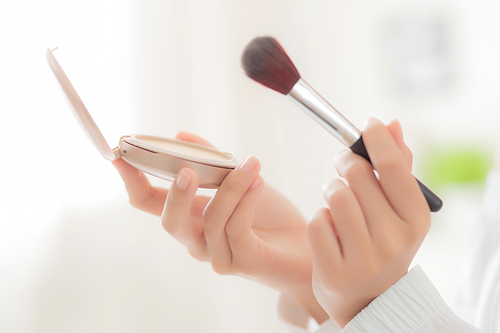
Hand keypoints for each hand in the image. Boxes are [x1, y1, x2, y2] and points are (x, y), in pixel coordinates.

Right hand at [112, 132, 327, 322]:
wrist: (305, 245)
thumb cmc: (269, 214)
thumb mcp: (237, 178)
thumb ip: (210, 159)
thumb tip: (180, 136)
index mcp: (189, 215)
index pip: (149, 201)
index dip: (131, 178)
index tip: (121, 152)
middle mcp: (197, 238)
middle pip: (168, 221)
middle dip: (174, 193)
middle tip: (186, 170)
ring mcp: (217, 253)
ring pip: (211, 219)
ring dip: (231, 186)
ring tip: (251, 165)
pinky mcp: (242, 261)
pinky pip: (236, 227)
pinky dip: (245, 199)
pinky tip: (258, 182)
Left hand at [307, 118, 430, 327]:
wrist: (370, 298)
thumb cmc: (384, 241)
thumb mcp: (400, 210)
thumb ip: (398, 166)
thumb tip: (392, 124)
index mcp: (416, 220)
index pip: (392, 167)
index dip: (376, 139)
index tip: (368, 125)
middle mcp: (395, 240)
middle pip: (357, 175)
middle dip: (345, 162)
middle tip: (343, 165)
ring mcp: (365, 260)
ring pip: (334, 195)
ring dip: (330, 189)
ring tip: (336, 199)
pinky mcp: (335, 272)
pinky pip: (316, 222)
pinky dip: (319, 218)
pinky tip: (330, 229)